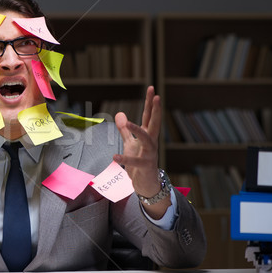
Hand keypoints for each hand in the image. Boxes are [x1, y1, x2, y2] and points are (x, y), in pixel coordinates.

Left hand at [113, 86, 168, 216]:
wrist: (146, 183)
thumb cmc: (139, 161)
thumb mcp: (131, 143)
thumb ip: (125, 130)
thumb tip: (120, 114)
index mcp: (147, 135)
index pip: (149, 116)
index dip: (149, 103)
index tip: (151, 89)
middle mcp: (152, 142)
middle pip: (155, 123)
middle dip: (155, 109)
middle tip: (156, 96)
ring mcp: (150, 154)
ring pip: (147, 139)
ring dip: (137, 130)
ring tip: (127, 123)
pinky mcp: (146, 166)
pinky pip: (136, 161)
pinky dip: (125, 158)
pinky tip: (115, 156)